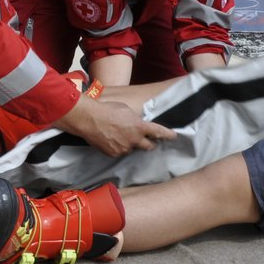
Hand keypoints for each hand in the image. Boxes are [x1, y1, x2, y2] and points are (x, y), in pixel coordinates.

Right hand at [58, 93, 174, 157]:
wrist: (89, 119)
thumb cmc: (107, 110)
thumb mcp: (126, 110)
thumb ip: (135, 120)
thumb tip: (137, 125)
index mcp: (140, 126)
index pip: (159, 132)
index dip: (168, 135)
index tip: (174, 136)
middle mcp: (135, 140)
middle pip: (149, 146)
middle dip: (150, 143)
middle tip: (148, 141)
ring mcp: (124, 149)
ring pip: (132, 148)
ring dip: (130, 144)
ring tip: (119, 134)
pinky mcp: (114, 154)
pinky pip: (120, 152)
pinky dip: (118, 147)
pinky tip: (110, 139)